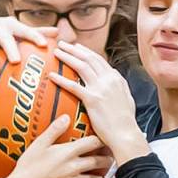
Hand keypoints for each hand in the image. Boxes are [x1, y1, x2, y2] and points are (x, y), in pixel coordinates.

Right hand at [0, 16, 53, 76]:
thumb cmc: (0, 33)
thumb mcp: (15, 30)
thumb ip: (35, 32)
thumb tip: (58, 32)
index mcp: (11, 25)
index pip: (25, 30)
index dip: (35, 36)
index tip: (44, 45)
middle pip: (4, 38)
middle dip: (10, 48)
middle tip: (16, 61)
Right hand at [6, 115, 110, 177]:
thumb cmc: (28, 167)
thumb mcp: (39, 144)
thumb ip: (54, 130)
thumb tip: (66, 117)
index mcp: (68, 152)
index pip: (93, 143)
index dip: (100, 141)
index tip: (103, 140)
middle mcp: (74, 167)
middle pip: (99, 162)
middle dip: (106, 159)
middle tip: (109, 157)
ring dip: (99, 176)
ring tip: (99, 174)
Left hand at [50, 40, 150, 164]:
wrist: (125, 134)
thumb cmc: (125, 122)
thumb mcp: (126, 99)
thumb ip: (118, 87)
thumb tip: (113, 79)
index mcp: (116, 79)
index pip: (99, 60)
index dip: (86, 52)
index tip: (76, 47)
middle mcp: (109, 79)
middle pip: (89, 58)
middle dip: (74, 49)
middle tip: (62, 44)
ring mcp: (101, 88)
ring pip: (81, 66)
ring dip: (67, 57)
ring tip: (56, 52)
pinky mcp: (92, 99)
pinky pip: (73, 86)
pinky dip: (61, 79)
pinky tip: (51, 75)